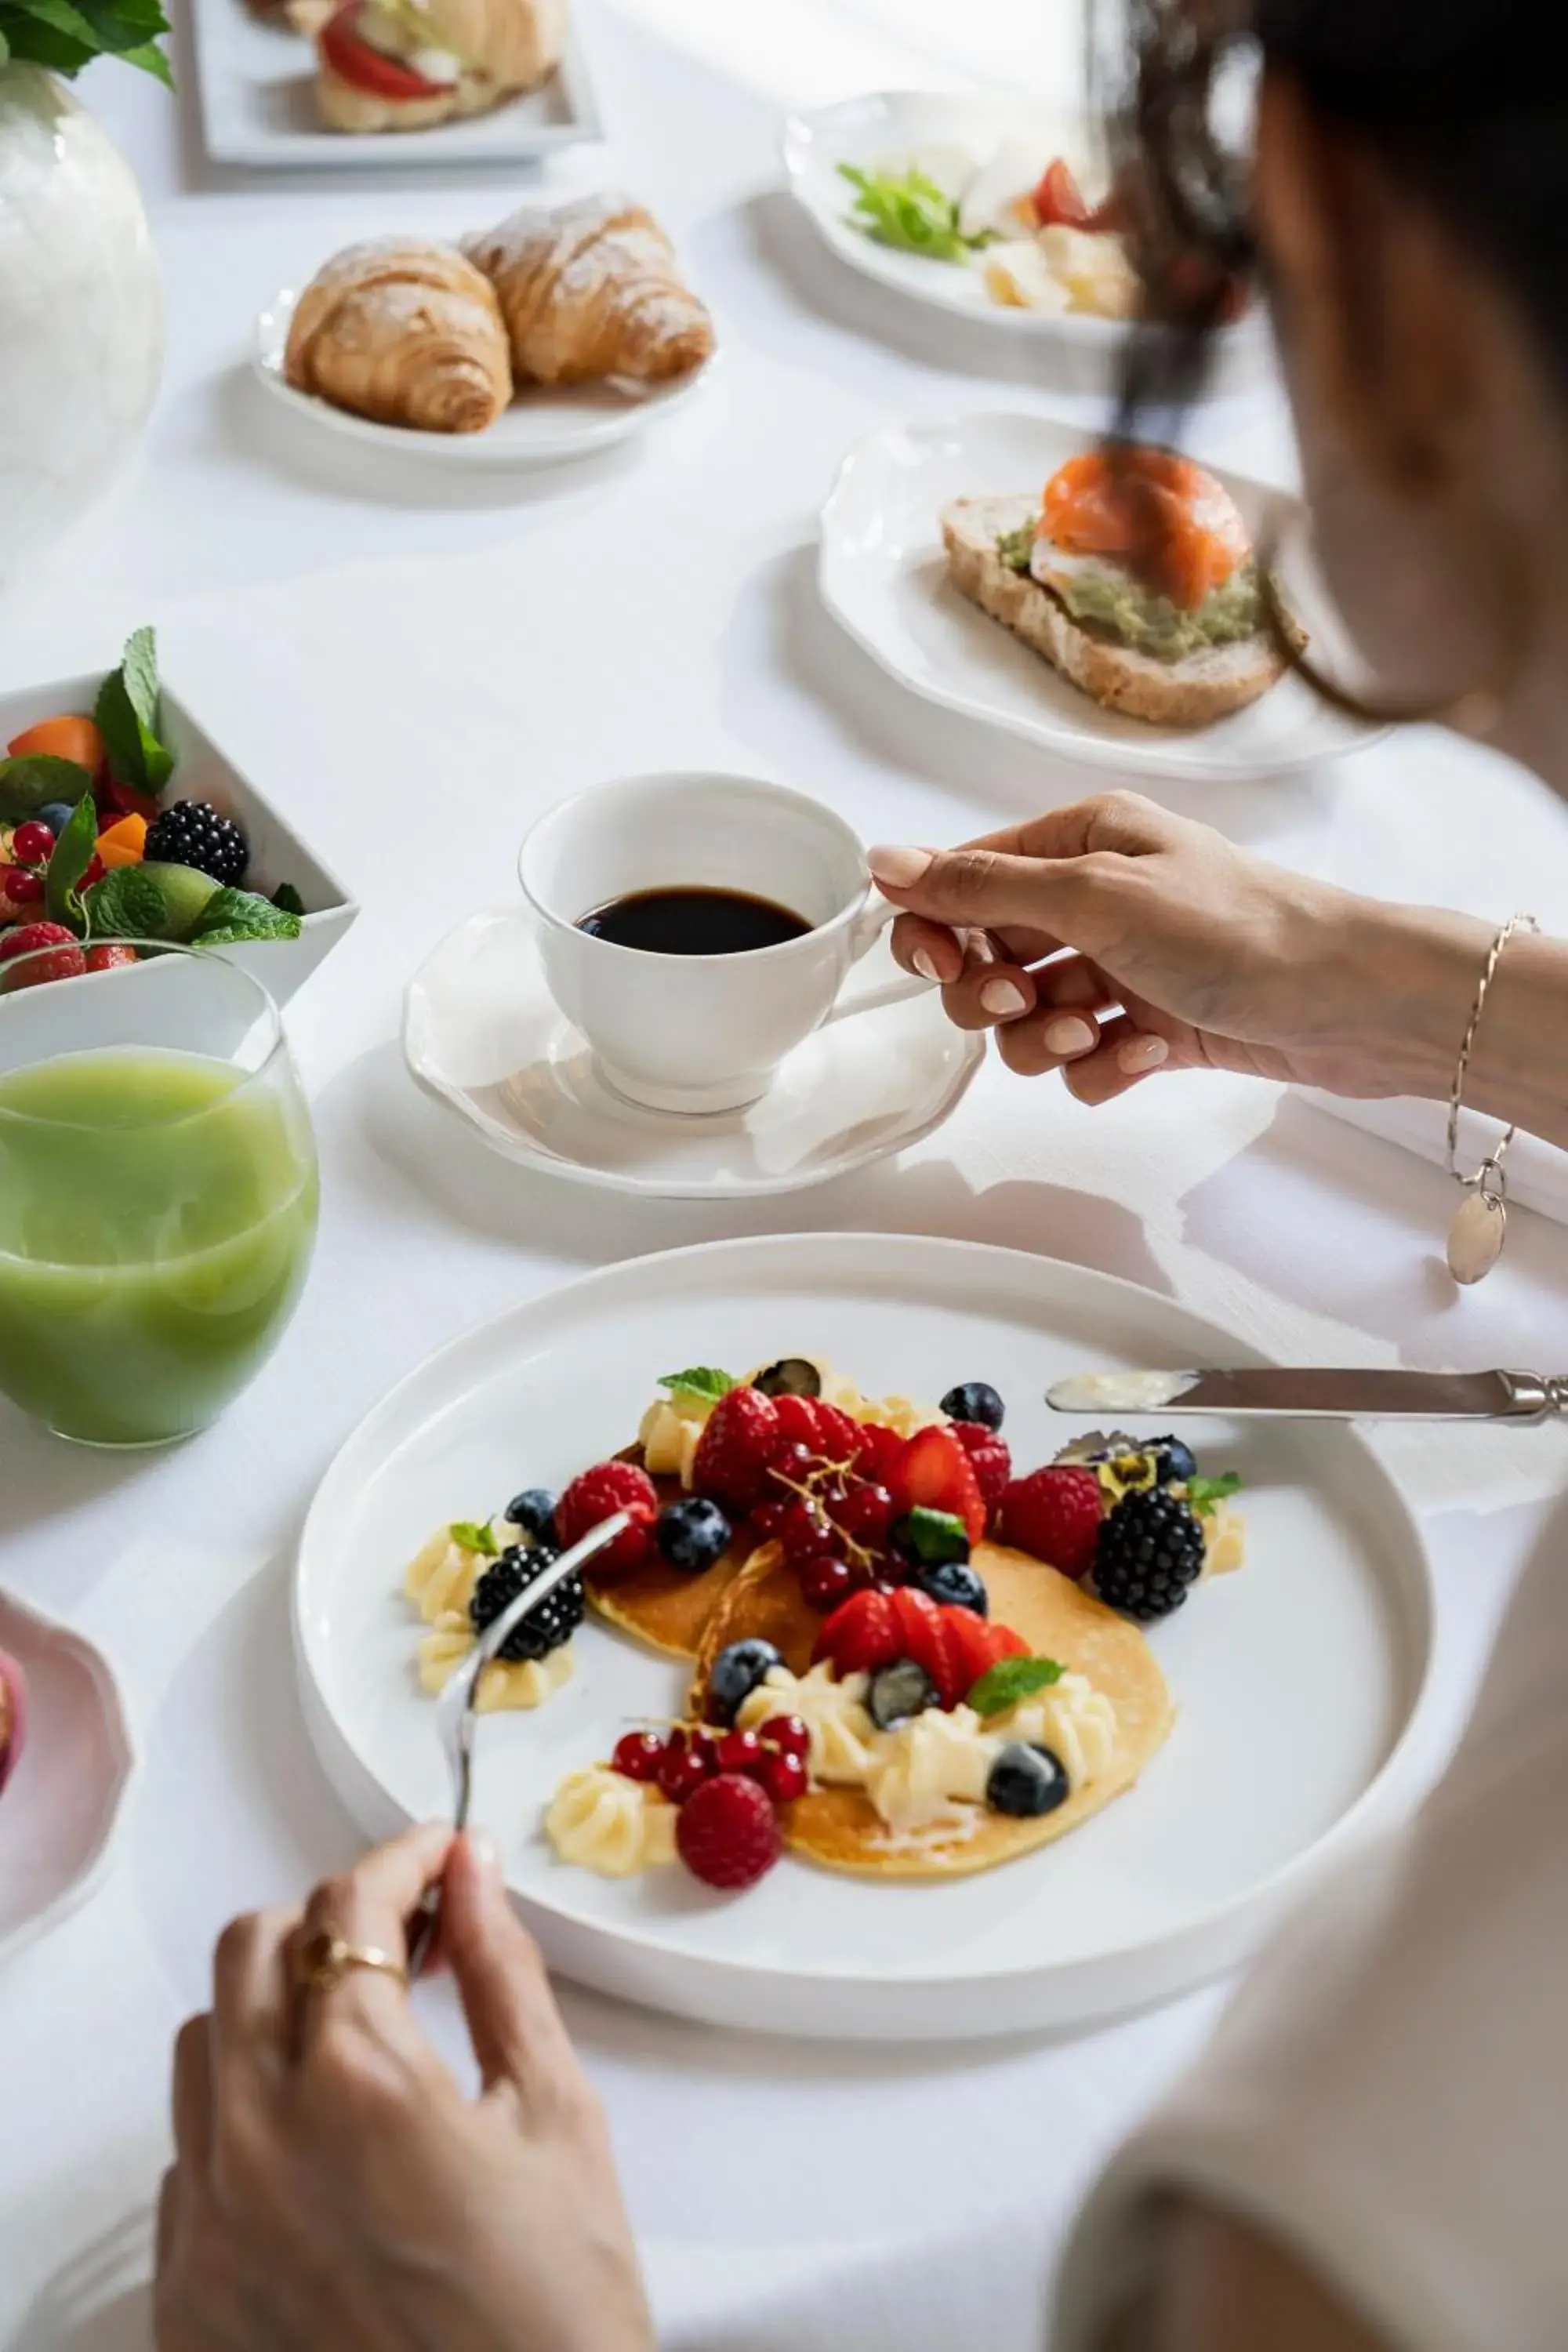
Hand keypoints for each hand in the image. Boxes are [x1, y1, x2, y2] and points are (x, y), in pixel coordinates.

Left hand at [156, 1824, 653, 2351]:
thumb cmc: (557, 2311)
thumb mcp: (557, 2115)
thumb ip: (503, 1974)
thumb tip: (474, 1877)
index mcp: (358, 2081)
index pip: (348, 1907)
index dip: (400, 1862)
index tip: (438, 1861)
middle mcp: (256, 2139)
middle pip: (251, 1952)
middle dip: (329, 1923)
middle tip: (406, 1940)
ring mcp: (207, 2223)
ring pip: (205, 2048)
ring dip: (275, 2013)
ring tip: (361, 2038)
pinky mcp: (187, 2295)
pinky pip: (190, 2161)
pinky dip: (247, 2122)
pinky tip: (326, 2149)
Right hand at [873, 792, 1484, 1105]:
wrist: (1354, 1004)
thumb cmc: (1244, 930)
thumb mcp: (1096, 895)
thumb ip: (984, 886)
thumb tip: (886, 863)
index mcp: (1079, 841)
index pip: (962, 881)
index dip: (934, 932)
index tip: (943, 968)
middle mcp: (1098, 898)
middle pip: (985, 958)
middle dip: (995, 995)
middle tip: (1029, 1001)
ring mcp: (1126, 966)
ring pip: (1030, 1021)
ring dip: (1050, 1039)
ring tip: (1102, 1032)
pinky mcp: (1155, 1026)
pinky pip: (1084, 1063)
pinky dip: (1105, 1069)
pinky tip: (1150, 1055)